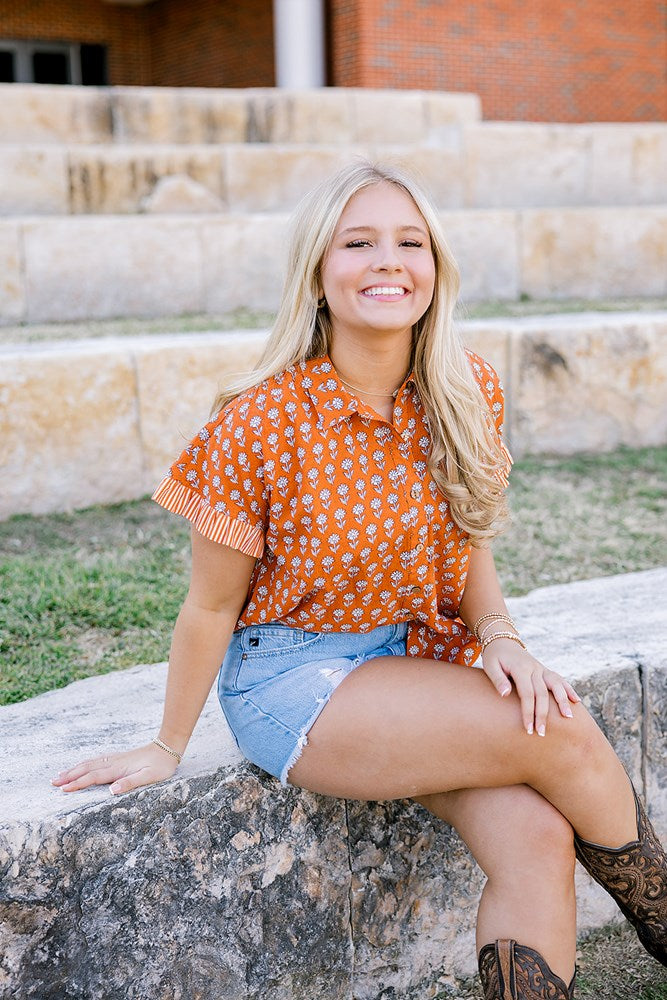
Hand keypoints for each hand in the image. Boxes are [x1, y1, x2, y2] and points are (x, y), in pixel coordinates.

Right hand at [51, 743, 178, 795]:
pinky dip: (84, 764)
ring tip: (60, 775)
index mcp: (118, 769)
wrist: (168, 748)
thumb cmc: (160, 765)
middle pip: (87, 769)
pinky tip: (81, 766)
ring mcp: (115, 759)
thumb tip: (111, 791)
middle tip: (53, 782)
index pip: (93, 777)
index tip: (63, 790)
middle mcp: (114, 762)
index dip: (78, 784)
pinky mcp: (118, 758)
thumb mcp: (149, 777)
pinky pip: (96, 761)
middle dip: (69, 776)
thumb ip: (130, 783)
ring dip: (74, 769)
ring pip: (90, 764)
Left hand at [482, 637, 579, 736]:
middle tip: (541, 733)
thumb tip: (506, 695)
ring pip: (556, 685)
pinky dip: (568, 689)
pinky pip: (559, 679)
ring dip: (563, 701)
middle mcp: (534, 668)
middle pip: (542, 694)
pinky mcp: (544, 670)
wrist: (502, 640)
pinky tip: (577, 701)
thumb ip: (498, 680)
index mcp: (520, 668)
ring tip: (568, 717)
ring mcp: (541, 669)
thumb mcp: (490, 666)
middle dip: (543, 715)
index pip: (527, 694)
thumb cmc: (494, 656)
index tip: (528, 729)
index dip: (528, 712)